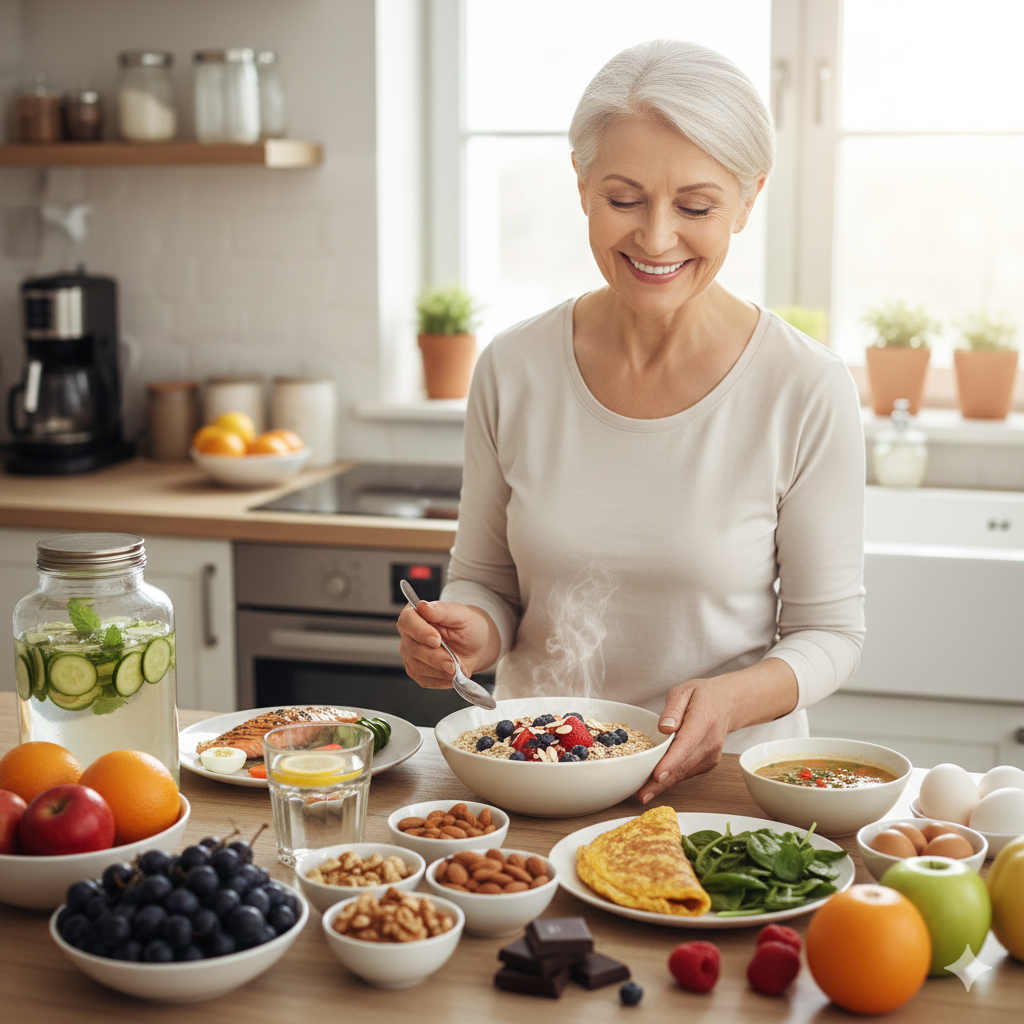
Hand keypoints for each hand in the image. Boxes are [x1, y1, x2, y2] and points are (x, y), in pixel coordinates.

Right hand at [397, 600, 496, 689]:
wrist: (476, 645)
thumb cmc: (468, 626)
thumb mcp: (462, 614)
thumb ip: (442, 610)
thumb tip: (422, 606)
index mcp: (416, 613)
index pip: (407, 621)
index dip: (420, 632)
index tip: (437, 640)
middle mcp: (409, 633)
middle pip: (413, 648)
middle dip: (436, 658)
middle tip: (454, 663)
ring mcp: (410, 653)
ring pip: (417, 667)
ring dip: (441, 671)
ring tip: (459, 669)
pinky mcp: (416, 670)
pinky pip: (423, 679)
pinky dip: (441, 680)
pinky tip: (453, 675)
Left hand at [637, 680, 729, 802]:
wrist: (726, 705)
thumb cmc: (702, 697)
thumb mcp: (684, 691)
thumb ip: (672, 708)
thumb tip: (664, 729)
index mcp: (704, 721)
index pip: (686, 745)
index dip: (671, 762)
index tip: (658, 775)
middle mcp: (710, 742)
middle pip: (683, 765)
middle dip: (661, 782)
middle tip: (642, 795)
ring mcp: (711, 756)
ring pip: (684, 773)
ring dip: (664, 784)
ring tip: (643, 792)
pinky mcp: (708, 764)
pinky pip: (686, 773)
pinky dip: (672, 777)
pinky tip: (656, 781)